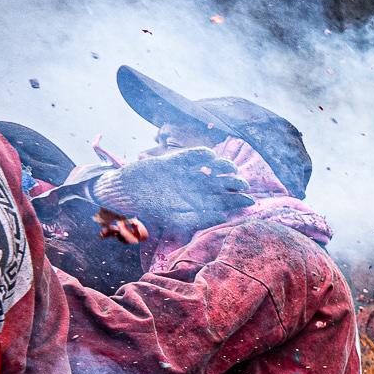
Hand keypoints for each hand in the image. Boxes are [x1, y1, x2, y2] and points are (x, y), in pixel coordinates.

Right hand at [92, 148, 253, 236]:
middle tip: (244, 182)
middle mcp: (194, 188)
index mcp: (198, 203)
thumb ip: (198, 218)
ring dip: (221, 166)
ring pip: (209, 168)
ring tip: (230, 167)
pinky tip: (210, 154)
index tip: (249, 199)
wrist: (124, 194)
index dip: (237, 200)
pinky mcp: (172, 162)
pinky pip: (190, 156)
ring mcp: (185, 174)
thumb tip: (222, 216)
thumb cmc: (149, 211)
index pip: (223, 201)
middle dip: (234, 182)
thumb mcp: (175, 219)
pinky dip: (199, 154)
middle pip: (220, 183)